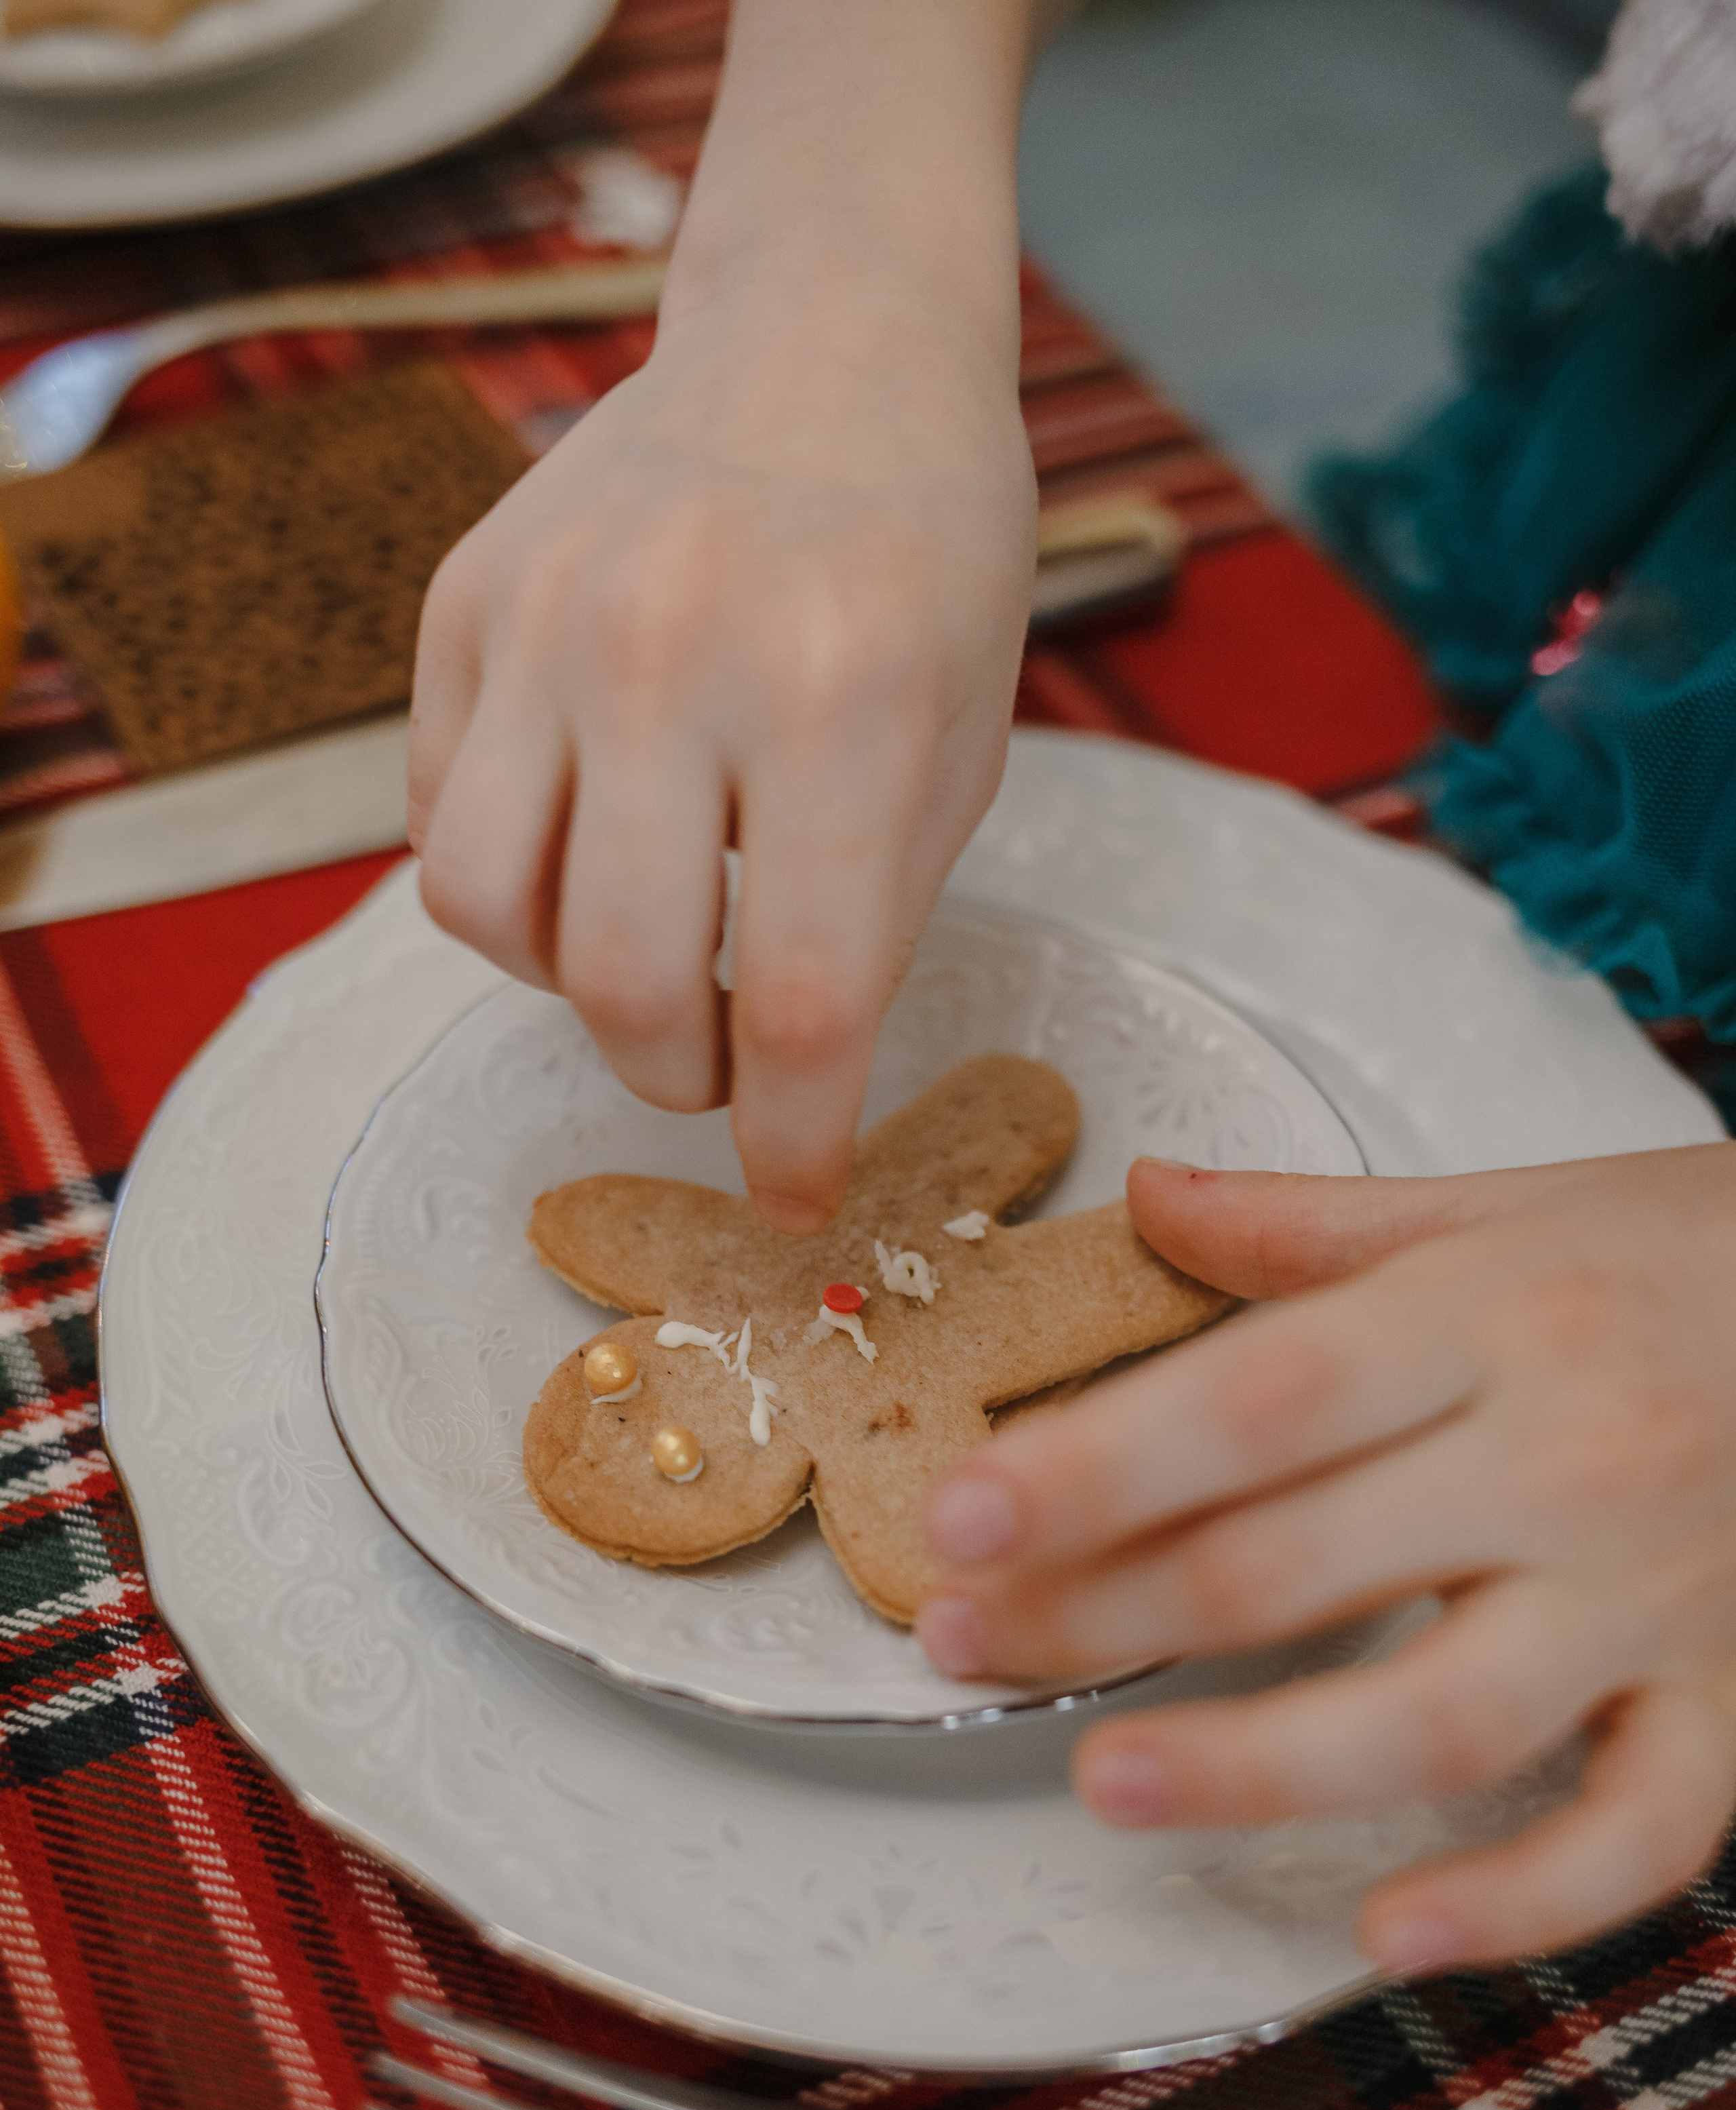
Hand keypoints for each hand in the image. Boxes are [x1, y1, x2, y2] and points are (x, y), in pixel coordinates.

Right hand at [409, 265, 1033, 1232]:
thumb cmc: (927, 558)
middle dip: (675, 1077)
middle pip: (624, 981)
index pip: (801, 1000)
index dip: (792, 1137)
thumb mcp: (958, 741)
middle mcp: (673, 651)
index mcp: (843, 696)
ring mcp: (547, 616)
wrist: (828, 337)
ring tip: (643, 950)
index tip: (793, 1193)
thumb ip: (867, 914)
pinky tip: (589, 841)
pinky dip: (512, 878)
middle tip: (718, 1067)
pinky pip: (440, 814)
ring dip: (566, 987)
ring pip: (483, 911)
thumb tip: (778, 1085)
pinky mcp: (463, 598)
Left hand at [917, 1145, 1735, 1969]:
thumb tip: (1148, 1194)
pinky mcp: (1730, 1702)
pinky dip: (1518, 1902)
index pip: (1255, 1401)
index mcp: (1490, 1321)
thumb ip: (1310, 1222)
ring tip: (1109, 1781)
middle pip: (1297, 1563)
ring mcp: (1650, 1597)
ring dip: (1258, 1769)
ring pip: (1436, 1720)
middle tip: (962, 1641)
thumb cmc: (1688, 1257)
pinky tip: (1386, 1932)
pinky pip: (1636, 1834)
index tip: (955, 1515)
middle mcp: (1564, 1461)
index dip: (1093, 1468)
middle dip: (1103, 1614)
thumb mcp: (1502, 1206)